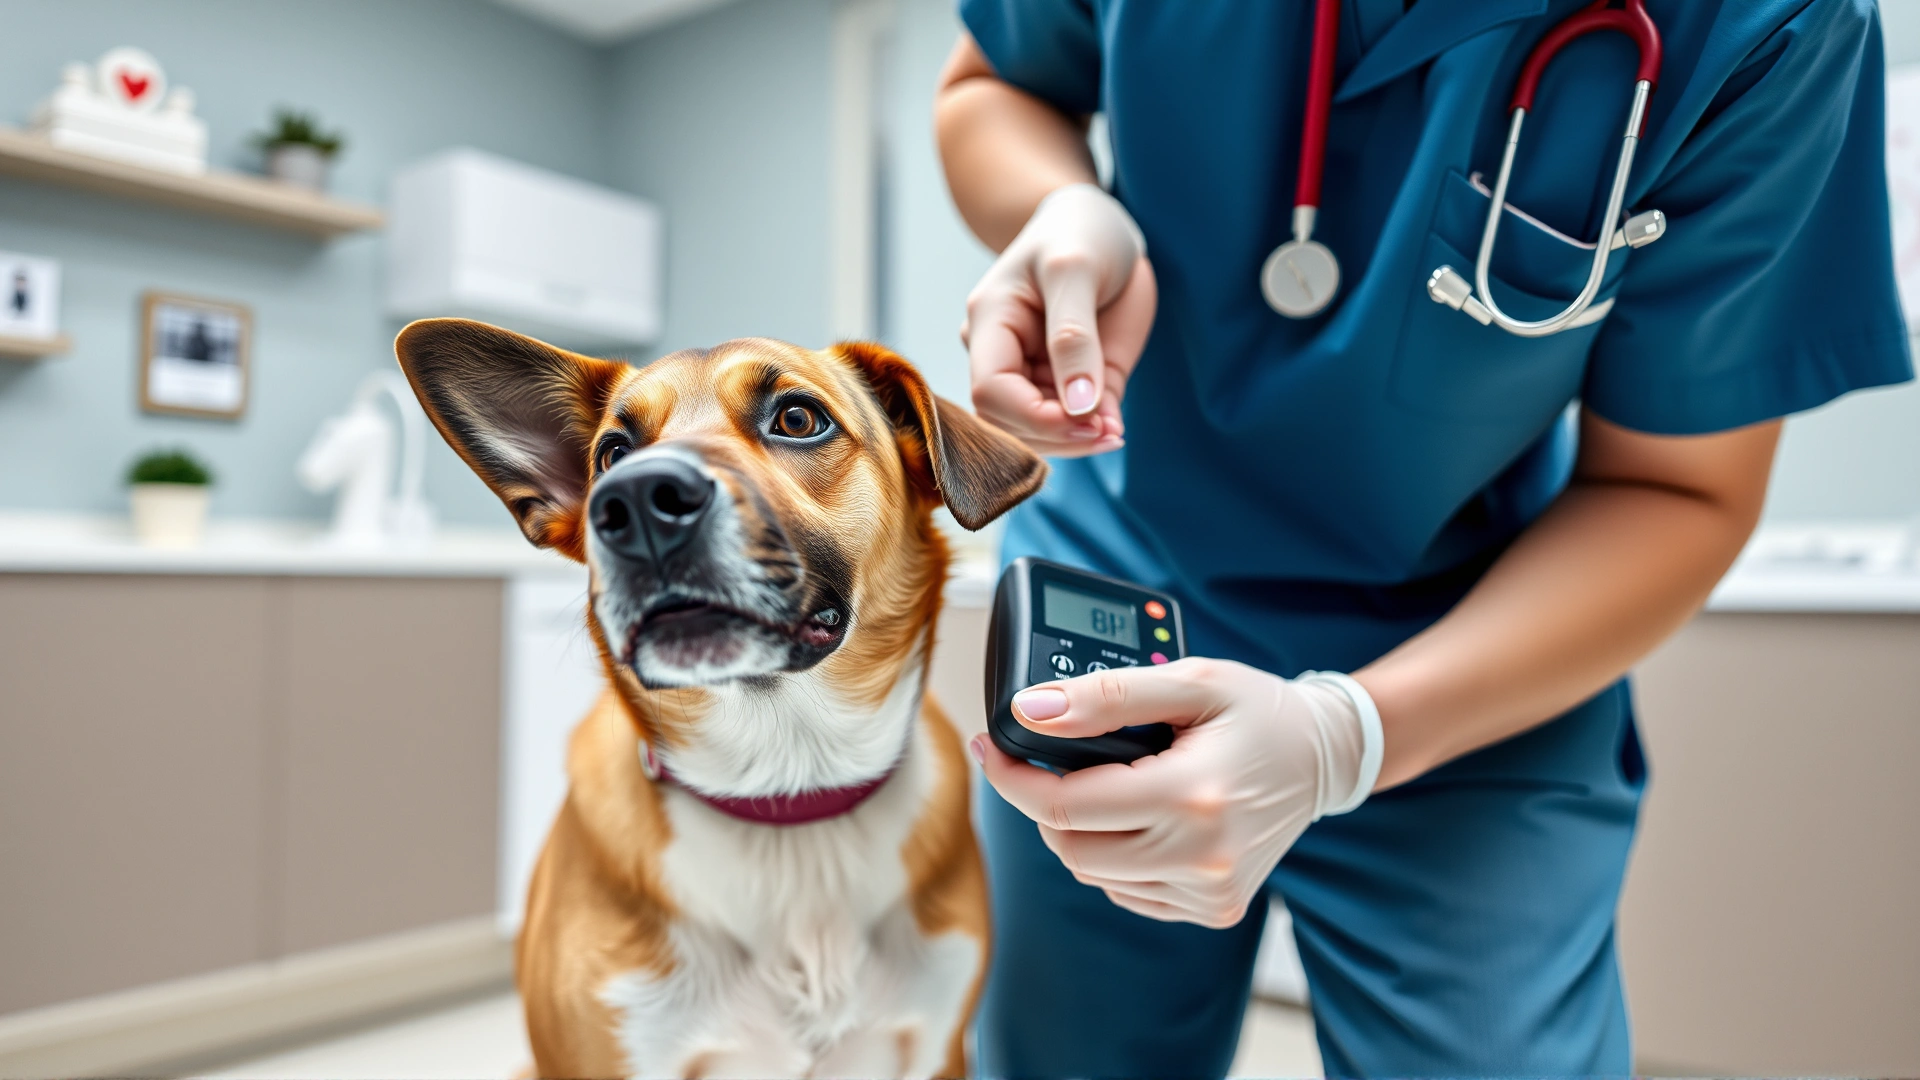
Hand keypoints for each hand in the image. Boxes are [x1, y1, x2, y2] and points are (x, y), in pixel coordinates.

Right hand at [961, 183, 1156, 456]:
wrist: (1101, 228)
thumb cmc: (1079, 234)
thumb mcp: (1076, 271)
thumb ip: (1075, 337)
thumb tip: (1079, 405)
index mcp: (990, 322)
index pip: (991, 391)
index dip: (1033, 418)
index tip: (1085, 421)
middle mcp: (1003, 354)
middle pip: (1008, 422)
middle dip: (1056, 436)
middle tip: (1109, 433)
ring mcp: (1034, 371)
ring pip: (1036, 432)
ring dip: (1075, 441)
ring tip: (1115, 431)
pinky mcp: (1067, 382)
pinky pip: (1070, 422)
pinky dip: (1091, 432)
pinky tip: (1114, 427)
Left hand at [971, 659, 1381, 927]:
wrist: (1325, 755)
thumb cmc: (1259, 711)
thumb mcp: (1189, 679)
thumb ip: (1106, 696)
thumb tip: (1031, 711)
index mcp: (1195, 797)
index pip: (1065, 807)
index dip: (1013, 779)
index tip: (992, 748)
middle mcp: (1204, 857)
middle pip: (1071, 847)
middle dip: (1046, 804)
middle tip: (1050, 762)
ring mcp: (1211, 892)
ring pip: (1094, 872)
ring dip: (1082, 829)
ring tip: (1114, 783)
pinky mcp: (1214, 909)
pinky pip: (1128, 890)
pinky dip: (1117, 855)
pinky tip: (1144, 817)